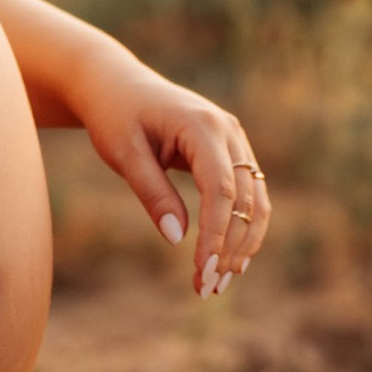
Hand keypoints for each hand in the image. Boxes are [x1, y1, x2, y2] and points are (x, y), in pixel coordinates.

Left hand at [63, 44, 272, 299]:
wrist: (116, 83)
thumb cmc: (115, 116)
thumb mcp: (124, 155)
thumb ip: (153, 194)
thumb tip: (179, 239)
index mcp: (201, 125)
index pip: (221, 190)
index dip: (216, 234)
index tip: (202, 271)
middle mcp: (227, 129)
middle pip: (245, 198)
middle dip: (230, 247)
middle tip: (207, 288)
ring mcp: (234, 138)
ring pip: (256, 198)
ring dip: (242, 242)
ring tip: (218, 282)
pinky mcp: (231, 150)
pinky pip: (248, 192)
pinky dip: (243, 226)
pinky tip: (230, 258)